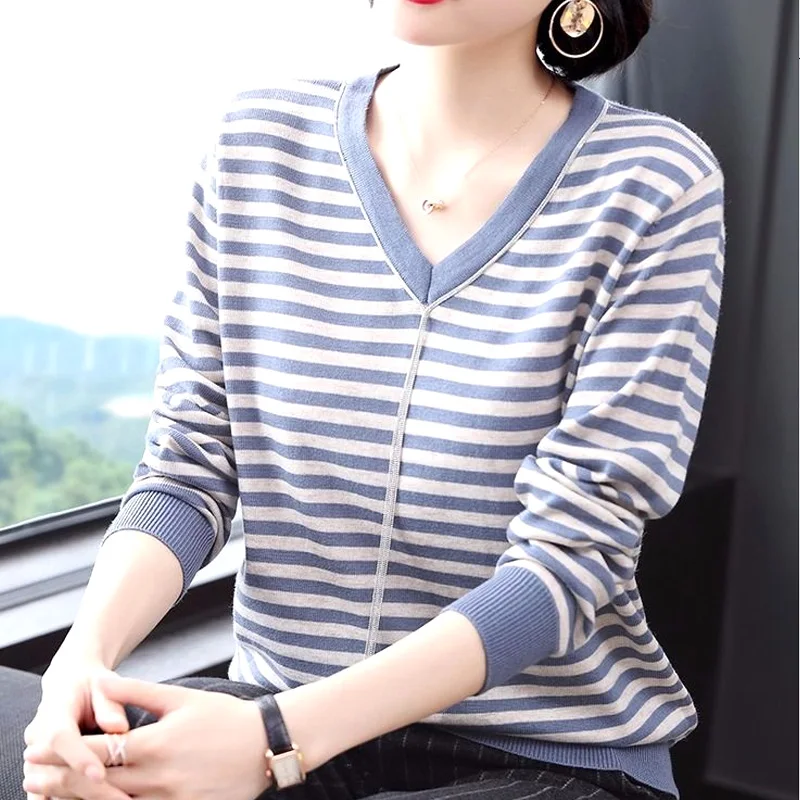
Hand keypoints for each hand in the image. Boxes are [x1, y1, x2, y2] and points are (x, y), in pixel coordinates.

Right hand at [22, 656, 130, 799]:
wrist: (71, 685)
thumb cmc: (93, 685)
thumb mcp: (105, 684)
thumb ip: (111, 705)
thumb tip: (119, 728)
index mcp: (55, 710)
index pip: (60, 737)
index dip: (78, 757)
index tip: (100, 775)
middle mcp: (38, 738)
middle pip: (55, 771)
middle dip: (87, 789)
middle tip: (120, 799)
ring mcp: (35, 759)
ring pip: (50, 789)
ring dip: (80, 799)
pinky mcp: (40, 774)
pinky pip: (49, 794)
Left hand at [25, 674, 272, 799]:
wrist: (266, 745)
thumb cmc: (224, 716)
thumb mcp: (181, 698)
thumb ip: (138, 693)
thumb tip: (102, 682)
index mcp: (156, 743)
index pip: (97, 751)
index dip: (62, 753)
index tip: (36, 751)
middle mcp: (158, 777)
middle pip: (98, 785)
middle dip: (61, 782)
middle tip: (32, 779)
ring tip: (53, 797)